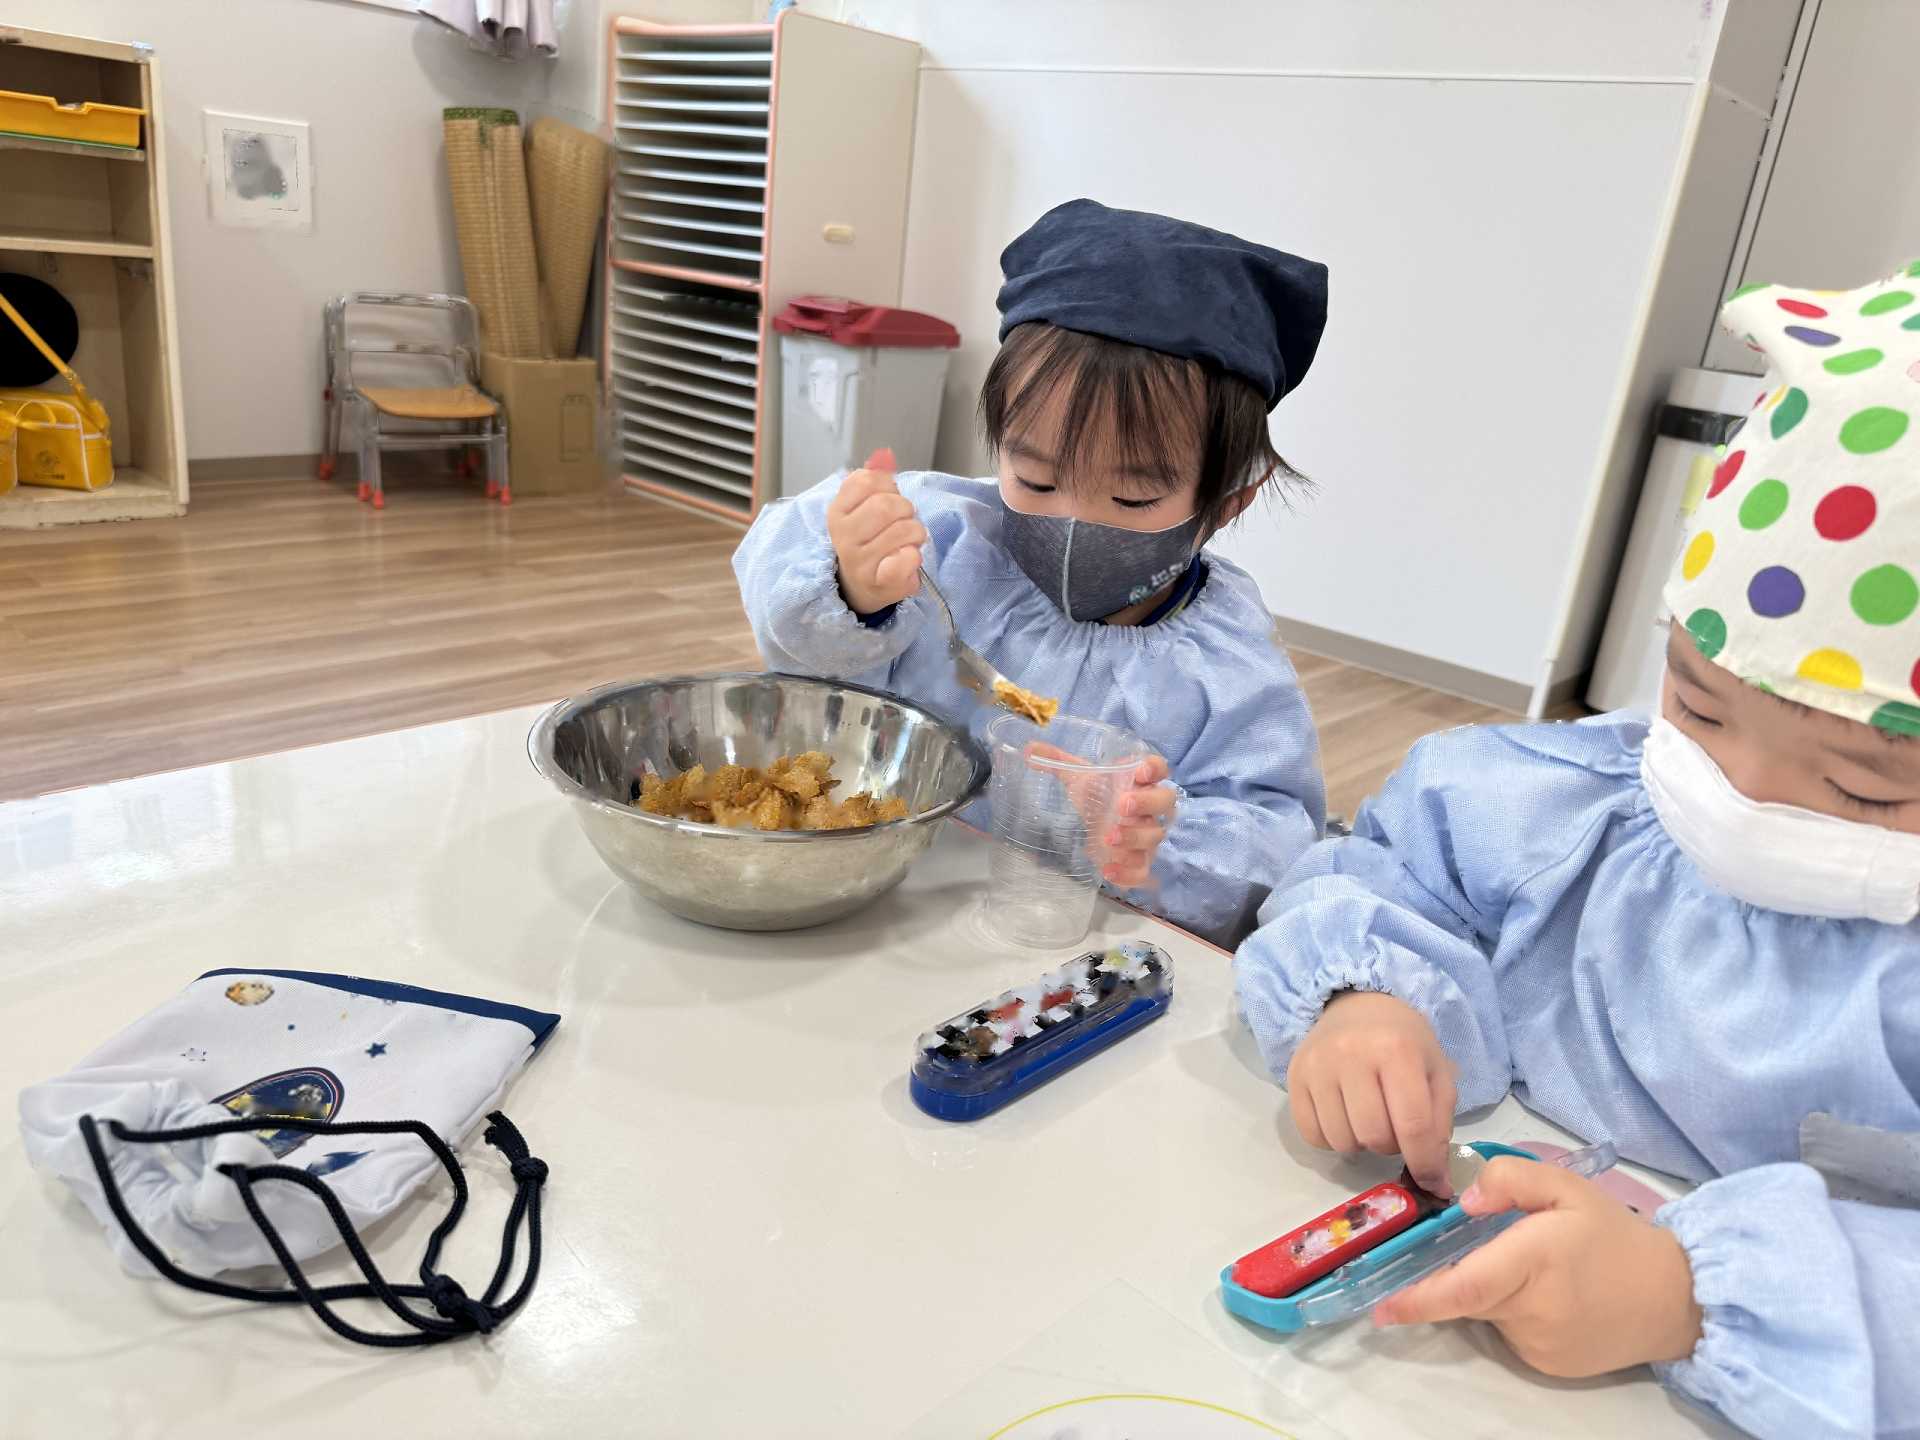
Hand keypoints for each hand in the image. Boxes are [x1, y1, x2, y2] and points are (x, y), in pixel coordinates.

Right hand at [829, 447, 926, 615]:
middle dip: (905, 509)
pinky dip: (915, 555)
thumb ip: (873, 478)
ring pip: (905, 530)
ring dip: (916, 532)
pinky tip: (906, 558)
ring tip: (907, 541)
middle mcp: (844, 538)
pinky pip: (908, 558)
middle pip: (886, 505)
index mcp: (837, 513)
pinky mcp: (881, 582)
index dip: (888, 486)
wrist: (860, 585)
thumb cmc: (867, 540)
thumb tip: (884, 456)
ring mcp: (860, 562)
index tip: (887, 498)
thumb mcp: (863, 505)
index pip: (868, 481)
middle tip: (903, 520)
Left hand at [1026, 748, 1174, 888]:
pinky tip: (1107, 871)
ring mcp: (1148, 834)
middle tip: (1120, 806)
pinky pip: (1144, 870)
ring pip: (1155, 836)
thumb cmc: (1098, 795)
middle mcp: (1151, 807)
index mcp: (1141, 780)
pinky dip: (1130, 874)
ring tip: (1107, 839)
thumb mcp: (1079, 777)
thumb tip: (1028, 750)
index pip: (1160, 768)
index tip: (1140, 770)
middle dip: (1146, 804)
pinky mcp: (1140, 860)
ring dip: (1134, 838)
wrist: (1099, 824)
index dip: (1155, 768)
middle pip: (1165, 802)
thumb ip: (1057, 761)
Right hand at [1286, 990, 1456, 1194]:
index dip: (1425, 1163)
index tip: (1431, 1181)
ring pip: (1342, 1141)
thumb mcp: (1436, 1074)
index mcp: (1397, 1050)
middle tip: (1395, 1129)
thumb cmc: (1405, 1042)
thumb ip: (1439, 1128)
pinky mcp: (1293, 1076)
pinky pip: (1312, 1135)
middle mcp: (1352, 1054)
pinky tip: (1344, 1118)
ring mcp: (1317, 1065)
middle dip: (1391, 1146)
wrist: (1359, 1006)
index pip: (1413, 1125)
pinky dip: (1332, 1139)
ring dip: (1361, 1143)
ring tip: (1369, 1119)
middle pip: (1374, 1136)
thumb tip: (1435, 1184)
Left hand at [1373, 1160, 1702, 1375]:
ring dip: (1486, 1290)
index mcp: (1536, 1259)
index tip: (1381, 1303)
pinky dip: (1509, 1310)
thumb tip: (1465, 1200)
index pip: (1464, 1286)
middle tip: (1454, 1255)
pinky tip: (1543, 1295)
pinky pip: (1509, 1332)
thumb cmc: (1615, 1235)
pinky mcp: (1547, 1364)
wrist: (1676, 1299)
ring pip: (1486, 1313)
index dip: (1418, 1297)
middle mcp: (1533, 1309)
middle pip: (1466, 1296)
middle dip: (1445, 1278)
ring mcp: (1539, 1344)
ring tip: (1530, 1268)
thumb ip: (1512, 1178)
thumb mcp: (1568, 1187)